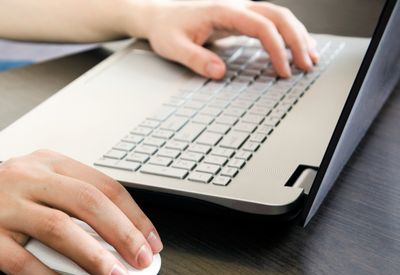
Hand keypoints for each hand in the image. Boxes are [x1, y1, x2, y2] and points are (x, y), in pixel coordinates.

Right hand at [0, 150, 162, 274]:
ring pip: (58, 227)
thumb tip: (118, 236)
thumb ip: (71, 200)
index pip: (103, 185)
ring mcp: (2, 205)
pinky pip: (21, 262)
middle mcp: (27, 177)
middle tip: (142, 260)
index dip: (133, 215)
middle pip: (86, 202)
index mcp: (48, 162)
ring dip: (93, 257)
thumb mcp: (34, 182)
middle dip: (122, 233)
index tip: (151, 240)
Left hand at [132, 0, 318, 78]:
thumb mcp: (174, 47)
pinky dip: (287, 34)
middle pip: (278, 16)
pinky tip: (295, 48)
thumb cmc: (166, 29)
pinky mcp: (241, 18)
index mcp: (223, 11)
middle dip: (297, 40)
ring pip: (279, 16)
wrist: (159, 15)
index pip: (261, 26)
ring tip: (310, 58)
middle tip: (307, 66)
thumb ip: (196, 59)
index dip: (276, 48)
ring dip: (297, 35)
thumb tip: (220, 73)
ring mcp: (241, 10)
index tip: (283, 70)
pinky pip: (271, 22)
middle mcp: (237, 6)